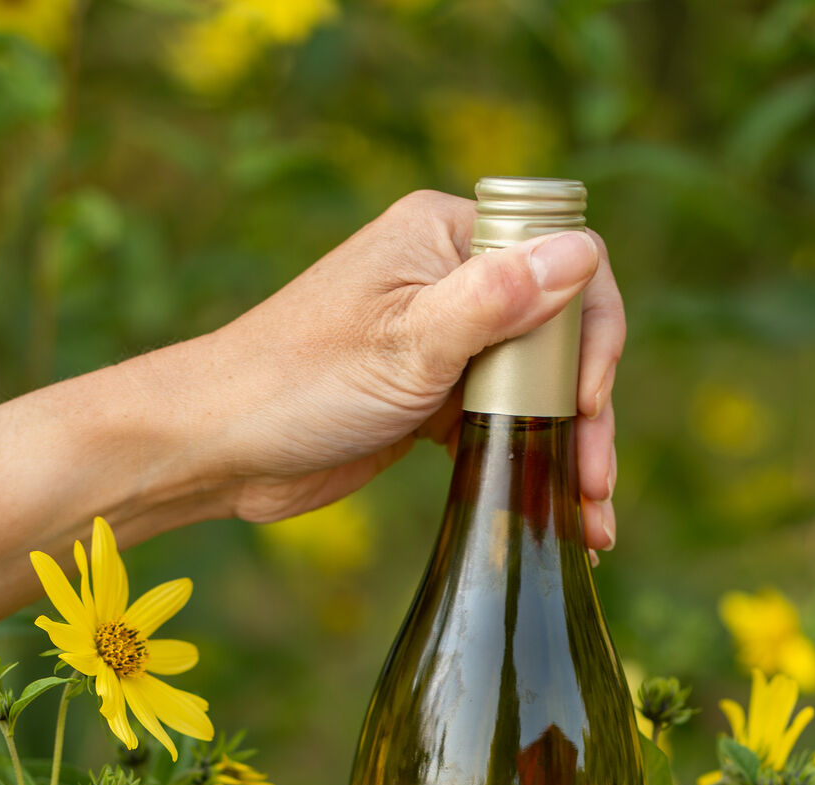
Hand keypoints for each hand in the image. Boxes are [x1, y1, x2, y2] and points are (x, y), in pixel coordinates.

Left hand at [156, 190, 624, 552]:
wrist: (219, 448)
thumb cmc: (298, 383)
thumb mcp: (407, 344)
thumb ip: (496, 300)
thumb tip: (581, 253)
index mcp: (444, 235)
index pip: (562, 258)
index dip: (591, 333)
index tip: (587, 402)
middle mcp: (450, 278)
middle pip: (558, 333)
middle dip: (587, 411)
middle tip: (595, 482)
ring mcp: (442, 340)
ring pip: (535, 387)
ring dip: (568, 449)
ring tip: (591, 519)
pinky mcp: (430, 399)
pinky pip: (501, 425)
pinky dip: (529, 465)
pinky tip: (559, 514)